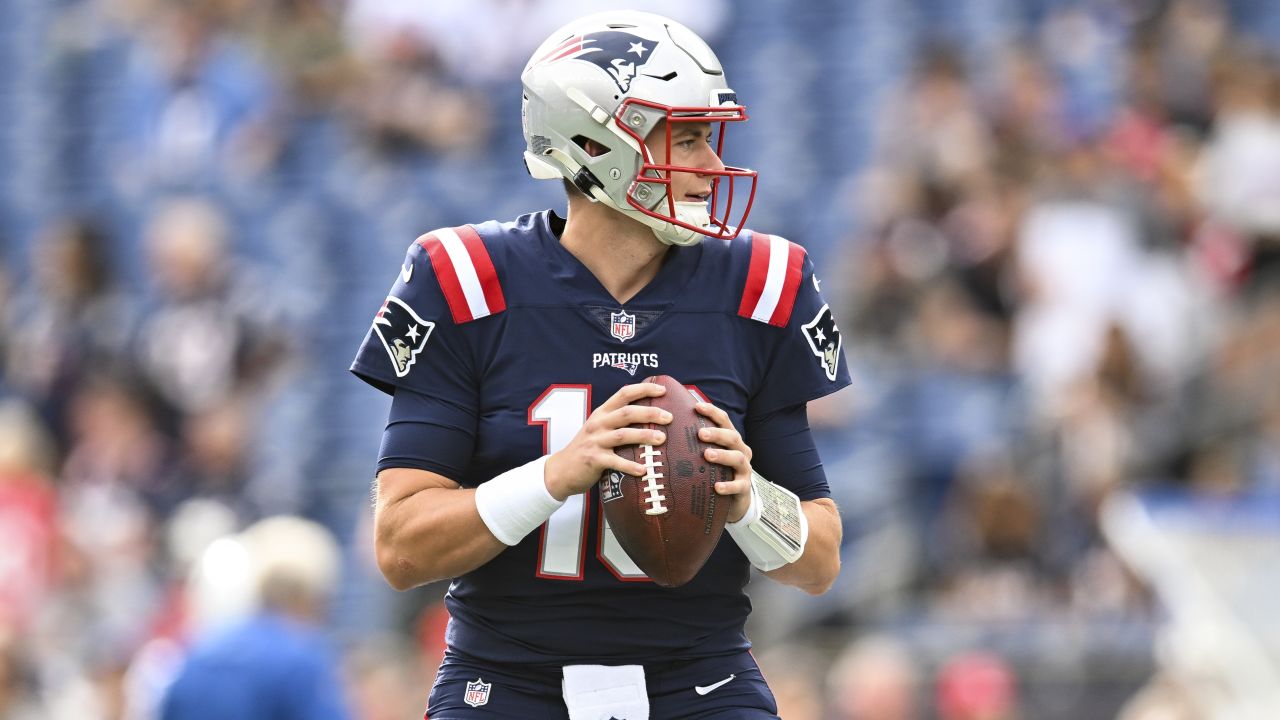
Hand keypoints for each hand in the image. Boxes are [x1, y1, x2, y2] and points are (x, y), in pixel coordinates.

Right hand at [543, 382, 671, 500]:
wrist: (562, 469)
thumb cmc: (589, 448)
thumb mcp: (599, 428)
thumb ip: (618, 421)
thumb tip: (651, 417)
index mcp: (602, 413)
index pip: (624, 393)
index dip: (644, 389)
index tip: (663, 390)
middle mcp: (598, 423)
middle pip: (627, 413)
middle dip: (650, 413)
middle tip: (669, 417)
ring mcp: (595, 441)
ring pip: (623, 435)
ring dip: (644, 436)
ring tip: (662, 440)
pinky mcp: (593, 459)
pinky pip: (615, 462)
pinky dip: (630, 466)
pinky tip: (644, 470)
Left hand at [694, 402, 753, 522]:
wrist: (733, 499)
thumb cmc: (715, 471)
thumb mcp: (707, 455)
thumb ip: (694, 442)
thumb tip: (664, 427)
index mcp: (731, 439)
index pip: (724, 421)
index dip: (712, 412)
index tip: (696, 406)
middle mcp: (740, 451)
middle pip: (732, 437)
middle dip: (717, 434)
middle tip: (700, 434)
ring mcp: (744, 469)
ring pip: (737, 458)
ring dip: (722, 455)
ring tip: (707, 455)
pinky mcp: (744, 488)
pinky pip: (739, 486)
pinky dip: (728, 486)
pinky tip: (717, 487)